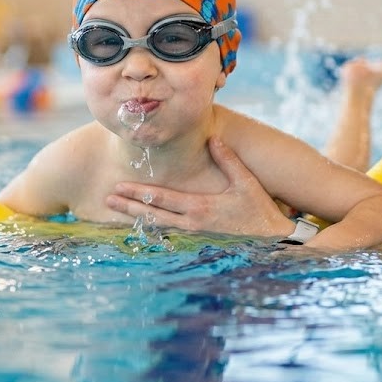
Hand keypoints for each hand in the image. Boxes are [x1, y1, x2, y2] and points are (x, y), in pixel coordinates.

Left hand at [106, 136, 292, 237]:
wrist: (274, 243)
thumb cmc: (260, 211)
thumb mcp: (245, 183)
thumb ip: (227, 160)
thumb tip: (212, 138)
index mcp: (200, 207)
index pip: (162, 199)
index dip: (139, 192)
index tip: (120, 186)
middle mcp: (192, 224)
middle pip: (153, 214)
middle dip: (129, 205)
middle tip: (107, 198)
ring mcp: (194, 236)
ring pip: (158, 227)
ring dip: (136, 217)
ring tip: (116, 210)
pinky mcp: (199, 243)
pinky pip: (170, 236)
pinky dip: (152, 230)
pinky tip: (140, 226)